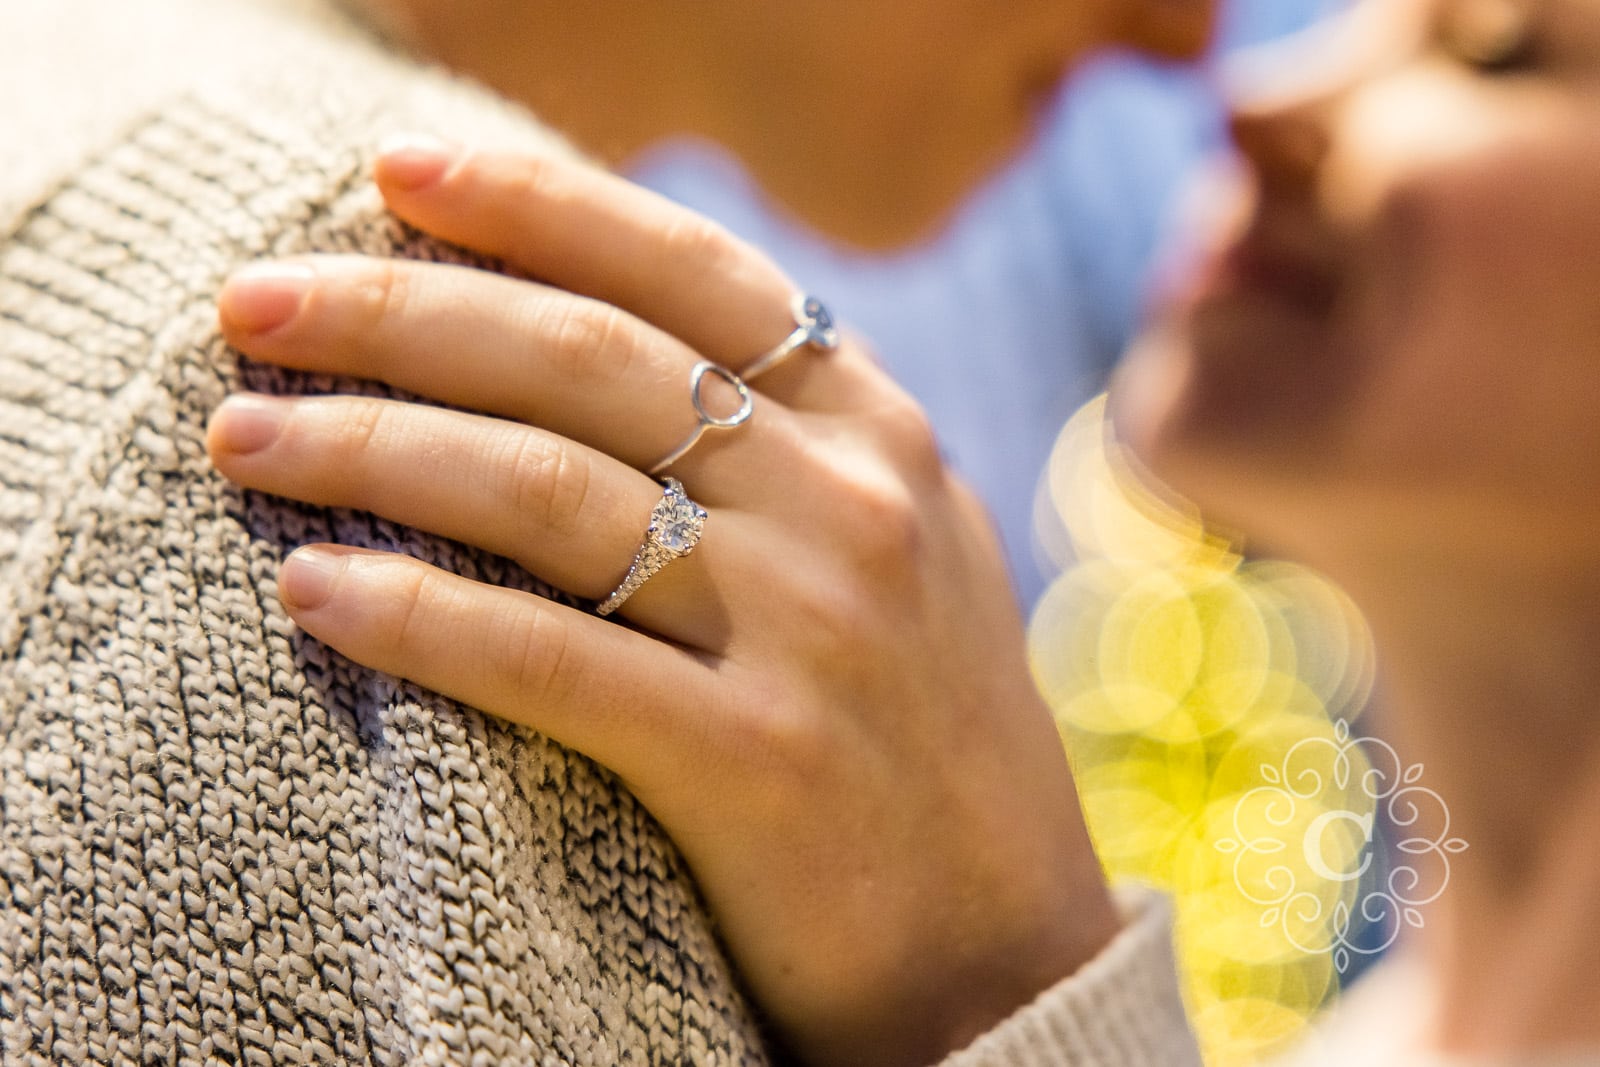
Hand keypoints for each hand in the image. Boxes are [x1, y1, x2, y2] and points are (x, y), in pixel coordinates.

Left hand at [207, 139, 1116, 1065]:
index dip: (535, 205)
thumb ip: (803, 443)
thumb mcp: (908, 547)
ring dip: (371, 450)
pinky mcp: (759, 762)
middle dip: (400, 312)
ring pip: (546, 490)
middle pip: (586, 358)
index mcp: (877, 433)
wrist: (1011, 947)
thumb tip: (632, 339)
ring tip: (245, 440)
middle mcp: (850, 503)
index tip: (395, 176)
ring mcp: (814, 627)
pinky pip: (550, 661)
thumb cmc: (924, 739)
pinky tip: (313, 592)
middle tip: (252, 304)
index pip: (687, 269)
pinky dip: (417, 618)